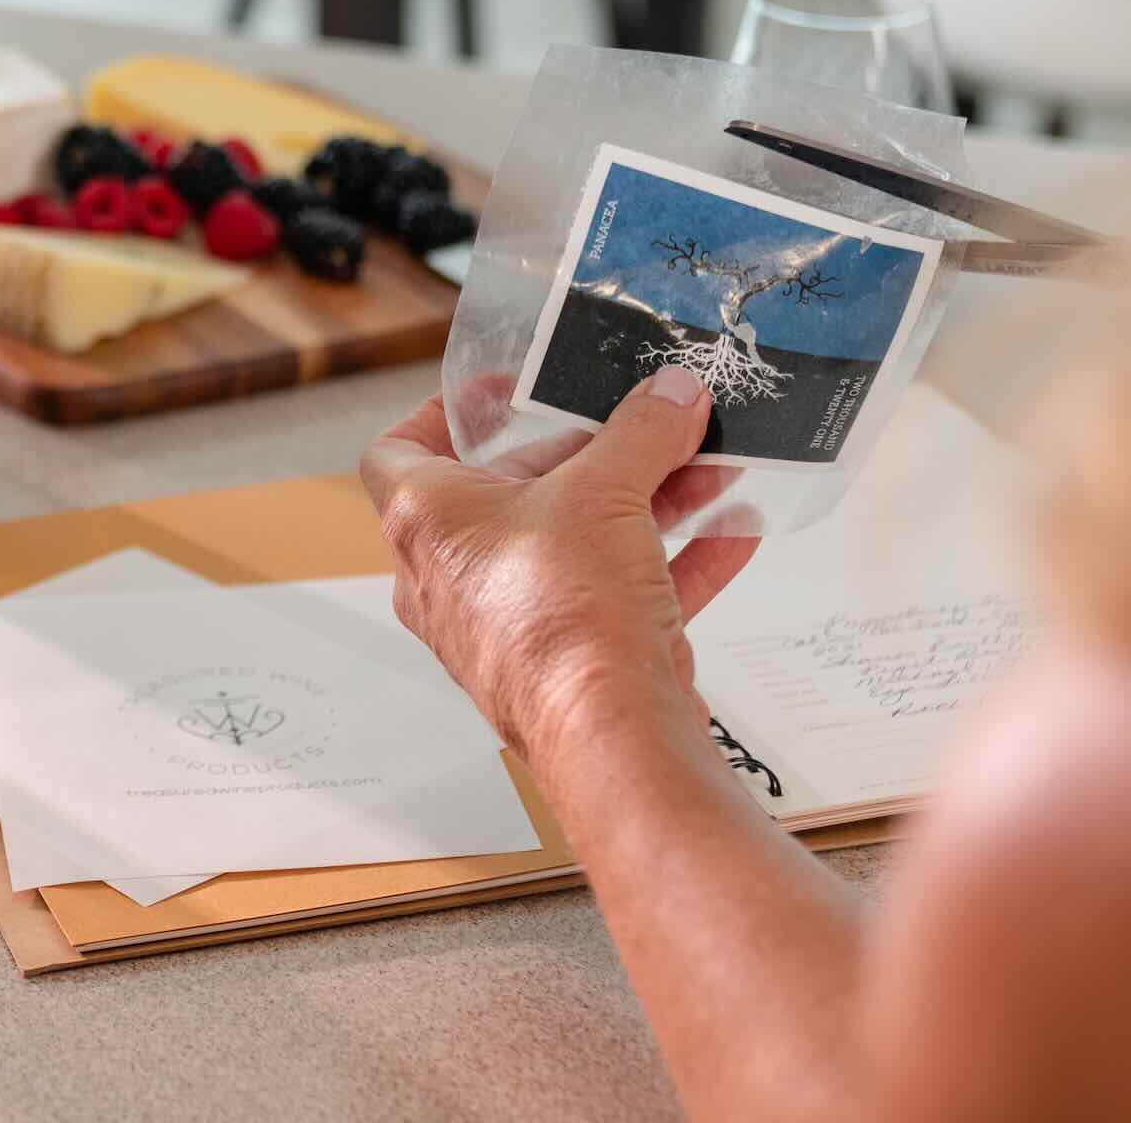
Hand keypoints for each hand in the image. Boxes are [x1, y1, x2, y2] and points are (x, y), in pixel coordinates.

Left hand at [360, 367, 758, 769]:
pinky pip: (619, 596)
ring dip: (644, 504)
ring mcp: (510, 626)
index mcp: (427, 523)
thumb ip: (642, 431)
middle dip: (590, 455)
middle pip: (514, 492)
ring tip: (705, 469)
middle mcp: (454, 577)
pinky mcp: (569, 664)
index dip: (440, 413)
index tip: (499, 392)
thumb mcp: (605, 491)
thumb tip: (672, 393)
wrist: (613, 738)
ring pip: (575, 544)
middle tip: (640, 425)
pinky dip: (672, 562)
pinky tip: (733, 532)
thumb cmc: (566, 618)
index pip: (397, 452)